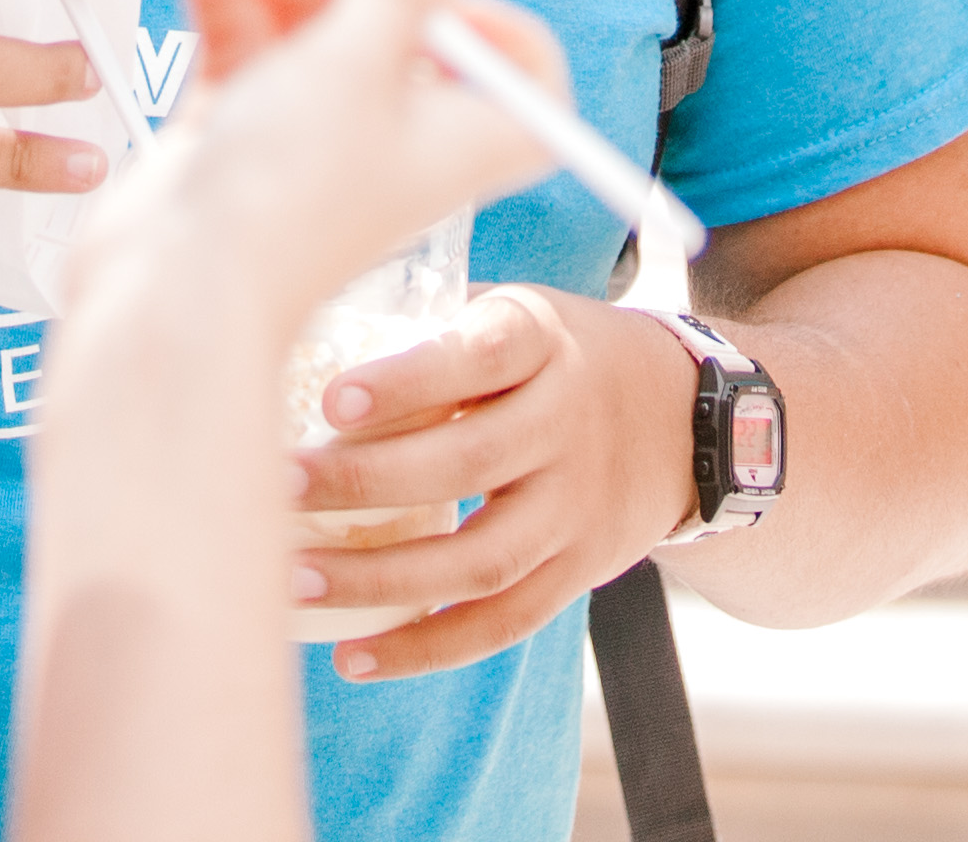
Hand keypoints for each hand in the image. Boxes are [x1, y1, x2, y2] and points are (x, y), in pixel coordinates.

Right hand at [80, 0, 553, 363]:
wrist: (177, 294)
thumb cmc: (288, 199)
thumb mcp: (356, 63)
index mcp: (466, 137)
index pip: (513, 64)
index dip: (477, 7)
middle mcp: (399, 137)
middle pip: (398, 22)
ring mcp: (318, 136)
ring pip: (313, 25)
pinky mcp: (248, 134)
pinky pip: (252, 45)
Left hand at [292, 273, 699, 681]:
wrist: (687, 420)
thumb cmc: (558, 355)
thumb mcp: (519, 312)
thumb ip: (432, 323)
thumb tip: (302, 327)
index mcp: (545, 343)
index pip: (480, 357)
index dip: (409, 380)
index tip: (331, 400)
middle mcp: (568, 426)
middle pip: (469, 462)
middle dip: (367, 481)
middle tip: (279, 487)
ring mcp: (578, 509)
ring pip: (481, 559)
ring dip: (381, 577)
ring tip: (294, 579)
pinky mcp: (580, 572)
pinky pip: (503, 622)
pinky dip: (427, 647)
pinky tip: (353, 656)